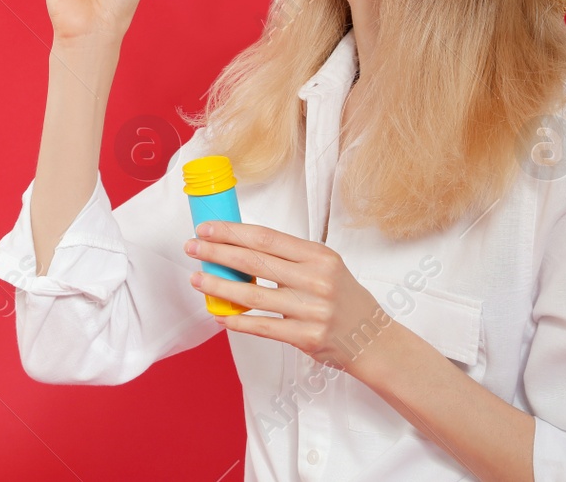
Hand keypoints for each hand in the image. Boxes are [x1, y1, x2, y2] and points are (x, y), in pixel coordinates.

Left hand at [184, 220, 396, 377]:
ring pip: (253, 296)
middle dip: (217, 253)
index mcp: (319, 256)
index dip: (232, 232)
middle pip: (255, 262)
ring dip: (219, 287)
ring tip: (197, 280)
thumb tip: (239, 244)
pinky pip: (263, 327)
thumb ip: (289, 256)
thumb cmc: (342, 297)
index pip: (266, 238)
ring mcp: (312, 310)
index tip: (206, 228)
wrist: (373, 338)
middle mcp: (317, 280)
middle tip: (192, 248)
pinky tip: (220, 315)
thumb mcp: (325, 266)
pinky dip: (237, 321)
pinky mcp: (307, 337)